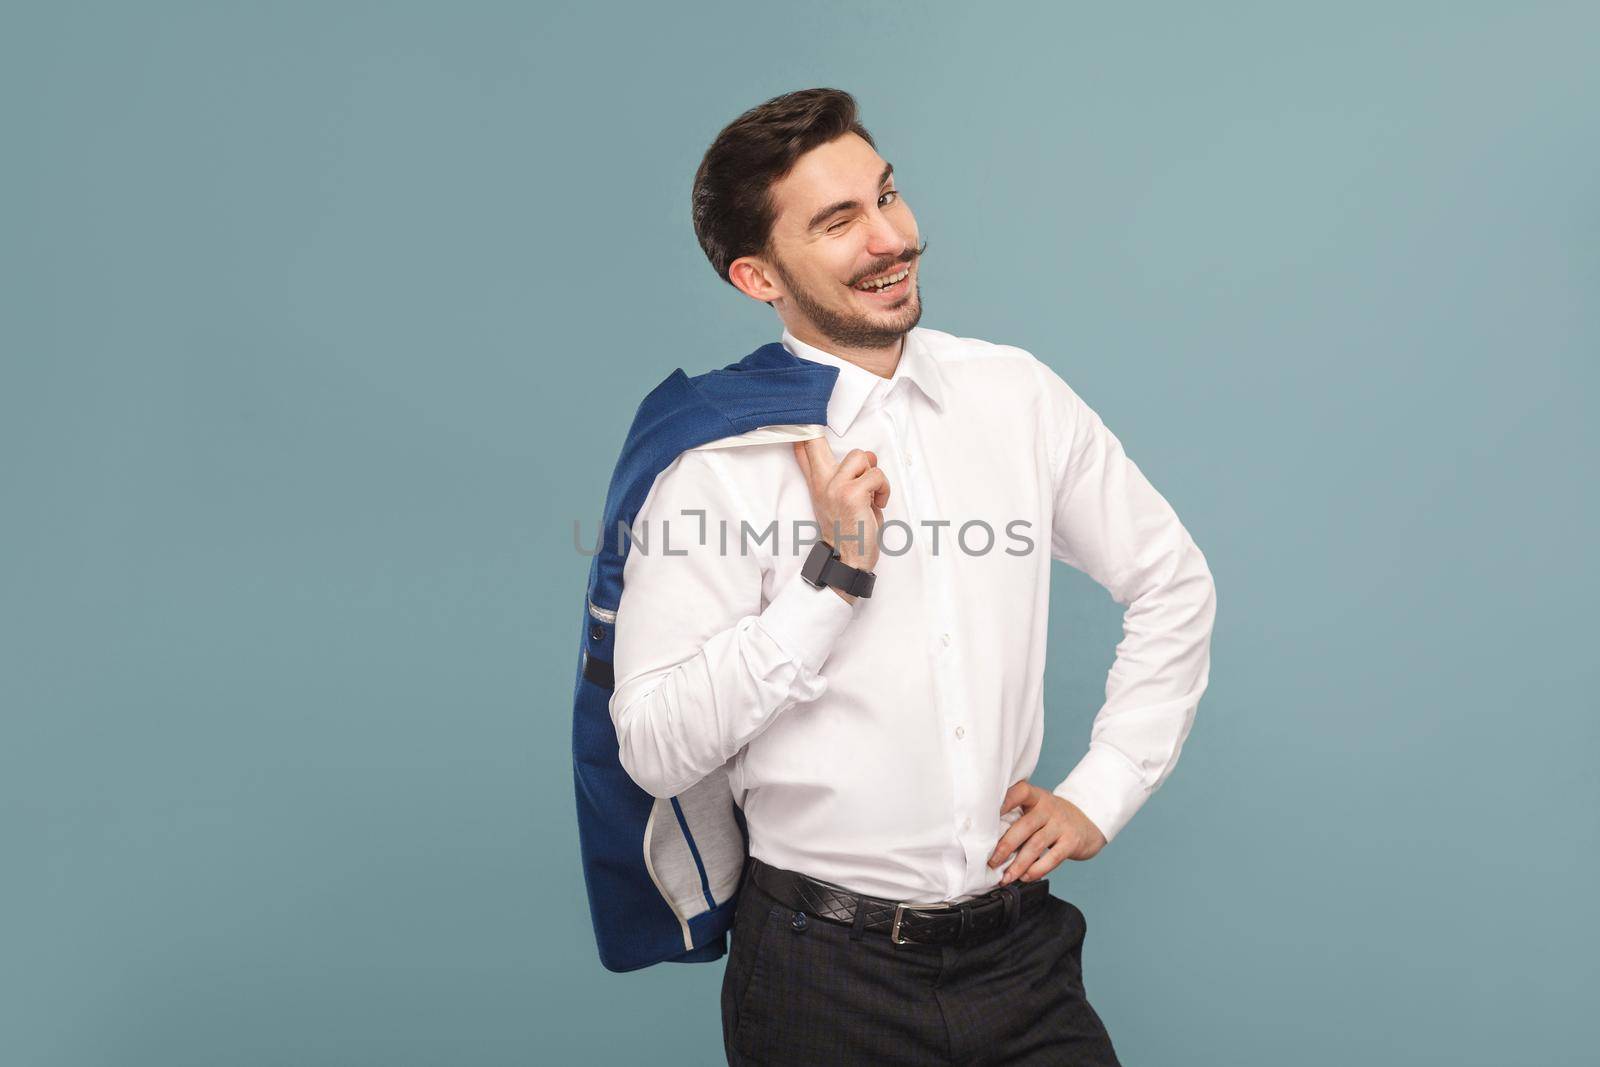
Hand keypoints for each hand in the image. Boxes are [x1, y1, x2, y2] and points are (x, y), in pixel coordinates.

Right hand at [792, 438, 889, 575]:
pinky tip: (878, 504)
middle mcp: (822, 482)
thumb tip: (865, 455)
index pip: (802, 448)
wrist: (848, 559)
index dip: (801, 428)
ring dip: (874, 474)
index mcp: (817, 482)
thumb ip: (842, 476)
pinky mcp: (852, 494)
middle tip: (833, 441)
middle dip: (817, 431)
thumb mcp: (838, 501)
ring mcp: (835, 487)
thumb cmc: (849, 530)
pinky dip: (884, 490)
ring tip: (871, 493)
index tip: (801, 419)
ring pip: (862, 456)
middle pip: (815, 441)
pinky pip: (877, 475)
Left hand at [988, 779, 1107, 883]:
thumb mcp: (1038, 809)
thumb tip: (989, 841)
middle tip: (991, 862)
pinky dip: (1036, 870)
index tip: (987, 816)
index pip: (1020, 792)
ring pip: (1036, 845)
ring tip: (1006, 877)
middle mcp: (1048, 808)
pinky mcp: (1071, 842)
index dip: (1004, 801)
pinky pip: (1052, 858)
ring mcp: (1061, 824)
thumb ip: (1019, 818)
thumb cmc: (1053, 818)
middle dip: (1005, 846)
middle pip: (1024, 826)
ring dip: (1018, 864)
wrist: (1088, 822)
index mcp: (1036, 797)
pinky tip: (1025, 876)